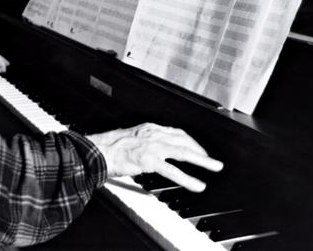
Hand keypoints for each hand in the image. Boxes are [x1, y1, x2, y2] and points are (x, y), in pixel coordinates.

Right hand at [87, 123, 222, 192]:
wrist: (98, 151)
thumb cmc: (110, 147)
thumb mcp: (131, 138)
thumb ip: (145, 142)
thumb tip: (154, 151)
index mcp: (150, 128)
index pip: (177, 132)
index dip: (191, 141)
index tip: (199, 149)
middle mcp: (154, 134)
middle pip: (184, 140)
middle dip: (201, 150)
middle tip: (212, 160)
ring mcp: (153, 147)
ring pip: (183, 153)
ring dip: (202, 161)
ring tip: (214, 167)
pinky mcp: (149, 160)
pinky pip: (173, 171)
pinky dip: (188, 178)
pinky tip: (197, 184)